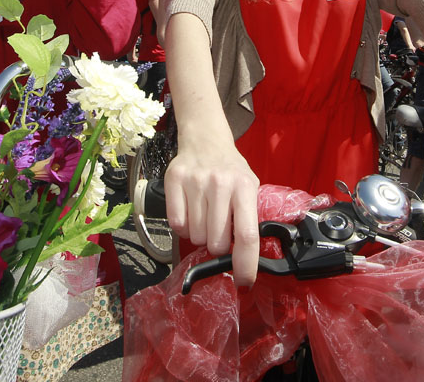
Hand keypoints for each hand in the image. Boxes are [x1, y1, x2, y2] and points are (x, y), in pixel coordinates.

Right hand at [164, 138, 260, 285]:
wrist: (205, 139)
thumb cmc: (230, 170)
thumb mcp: (249, 187)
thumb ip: (248, 217)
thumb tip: (245, 257)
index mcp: (244, 187)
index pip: (247, 234)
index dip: (246, 264)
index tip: (244, 282)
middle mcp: (220, 183)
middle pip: (216, 241)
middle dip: (218, 246)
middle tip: (218, 230)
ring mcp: (195, 181)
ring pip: (195, 236)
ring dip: (200, 235)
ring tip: (204, 215)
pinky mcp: (174, 180)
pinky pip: (176, 224)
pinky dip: (183, 227)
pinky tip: (190, 212)